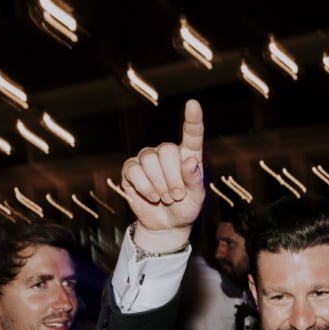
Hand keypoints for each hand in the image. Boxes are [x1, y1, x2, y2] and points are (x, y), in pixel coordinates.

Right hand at [120, 99, 205, 249]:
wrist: (166, 225)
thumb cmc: (185, 209)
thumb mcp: (197, 198)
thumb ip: (195, 180)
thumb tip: (190, 161)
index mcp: (188, 155)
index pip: (192, 134)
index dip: (192, 120)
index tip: (193, 104)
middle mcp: (166, 153)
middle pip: (166, 150)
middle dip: (172, 178)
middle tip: (177, 195)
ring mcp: (147, 159)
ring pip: (149, 160)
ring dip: (159, 185)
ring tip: (165, 197)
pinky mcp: (131, 170)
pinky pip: (134, 170)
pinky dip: (144, 187)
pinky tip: (152, 196)